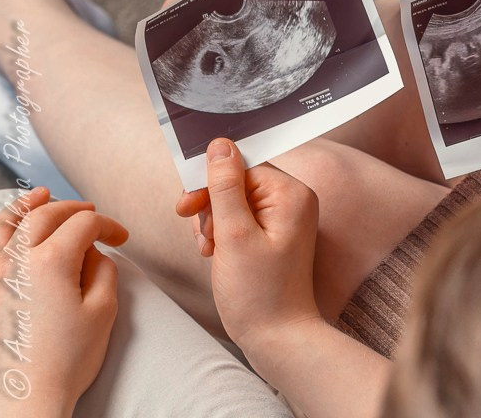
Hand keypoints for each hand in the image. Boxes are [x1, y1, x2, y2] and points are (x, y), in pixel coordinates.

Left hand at [0, 187, 125, 417]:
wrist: (24, 396)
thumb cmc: (64, 360)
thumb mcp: (102, 310)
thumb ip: (103, 270)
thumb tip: (93, 254)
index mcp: (51, 263)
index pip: (84, 224)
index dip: (108, 225)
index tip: (120, 238)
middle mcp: (15, 261)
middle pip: (47, 214)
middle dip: (75, 210)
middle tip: (93, 217)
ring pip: (7, 223)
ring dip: (29, 205)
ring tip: (43, 196)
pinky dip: (1, 227)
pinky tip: (10, 227)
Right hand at [175, 140, 320, 351]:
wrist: (276, 335)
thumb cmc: (258, 291)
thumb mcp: (233, 235)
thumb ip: (225, 187)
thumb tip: (219, 144)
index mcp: (292, 193)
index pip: (243, 166)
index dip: (211, 184)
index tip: (186, 207)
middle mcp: (294, 200)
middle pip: (238, 182)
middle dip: (211, 206)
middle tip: (202, 236)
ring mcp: (285, 218)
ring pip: (234, 201)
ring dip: (213, 222)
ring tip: (210, 250)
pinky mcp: (274, 234)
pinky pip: (240, 219)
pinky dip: (222, 233)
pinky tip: (215, 253)